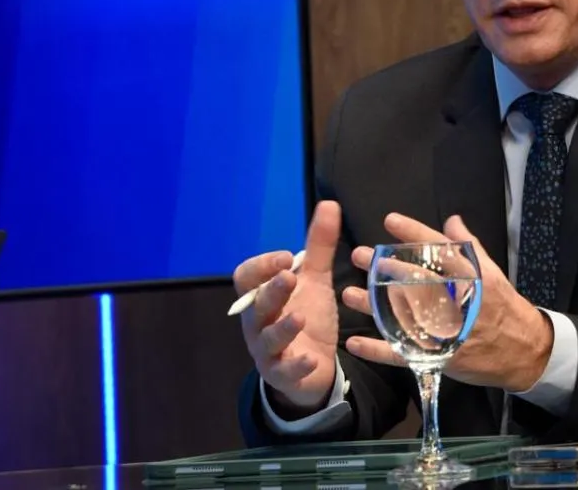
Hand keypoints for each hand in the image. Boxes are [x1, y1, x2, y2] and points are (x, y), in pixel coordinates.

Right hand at [233, 201, 340, 415]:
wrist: (312, 368)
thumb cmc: (307, 318)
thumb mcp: (315, 281)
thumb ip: (318, 246)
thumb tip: (330, 204)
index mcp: (262, 296)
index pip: (247, 277)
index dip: (262, 266)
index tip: (287, 257)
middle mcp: (259, 323)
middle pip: (257, 305)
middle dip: (271, 290)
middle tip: (289, 277)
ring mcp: (268, 351)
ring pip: (267, 339)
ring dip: (282, 328)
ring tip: (299, 317)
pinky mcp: (283, 374)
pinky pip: (285, 370)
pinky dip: (297, 365)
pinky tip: (311, 358)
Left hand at [342, 213, 553, 392]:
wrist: (522, 352)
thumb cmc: (504, 308)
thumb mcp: (492, 273)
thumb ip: (469, 247)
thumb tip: (452, 220)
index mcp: (471, 279)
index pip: (439, 251)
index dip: (414, 234)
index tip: (390, 220)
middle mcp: (456, 302)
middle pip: (416, 281)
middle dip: (387, 267)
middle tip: (361, 256)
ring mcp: (444, 331)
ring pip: (403, 316)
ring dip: (373, 305)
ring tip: (350, 293)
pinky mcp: (437, 357)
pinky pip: (401, 354)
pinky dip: (376, 349)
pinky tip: (355, 341)